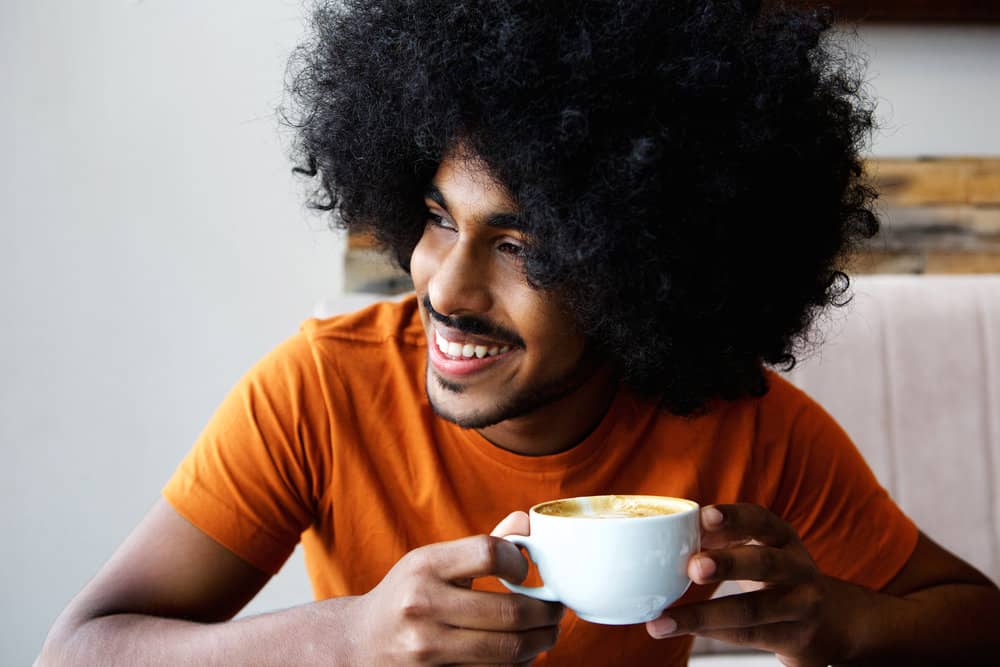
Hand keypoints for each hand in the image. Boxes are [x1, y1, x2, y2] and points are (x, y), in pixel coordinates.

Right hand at [352, 521, 562, 664]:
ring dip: (540, 643)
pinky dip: (517, 665)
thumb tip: (528, 522)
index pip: (490, 553)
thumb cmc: (406, 596)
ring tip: (547, 633)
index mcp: (424, 565)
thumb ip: (481, 546)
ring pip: (508, 649)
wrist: (356, 644)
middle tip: (557, 610)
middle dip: (547, 612)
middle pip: (509, 610)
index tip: (526, 571)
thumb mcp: (432, 562)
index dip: (520, 562)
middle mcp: (422, 604)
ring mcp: (426, 648)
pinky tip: (522, 654)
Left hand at [645, 503, 861, 666]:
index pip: (761, 520)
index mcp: (784, 538)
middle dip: (728, 564)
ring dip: (703, 615)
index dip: (734, 517)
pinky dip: (713, 634)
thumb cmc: (777, 576)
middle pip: (764, 564)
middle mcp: (797, 568)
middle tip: (693, 567)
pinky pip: (749, 636)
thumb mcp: (761, 548)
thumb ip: (724, 540)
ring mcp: (800, 605)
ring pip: (751, 610)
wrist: (829, 622)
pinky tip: (683, 631)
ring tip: (664, 621)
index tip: (705, 516)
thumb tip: (674, 534)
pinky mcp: (793, 638)